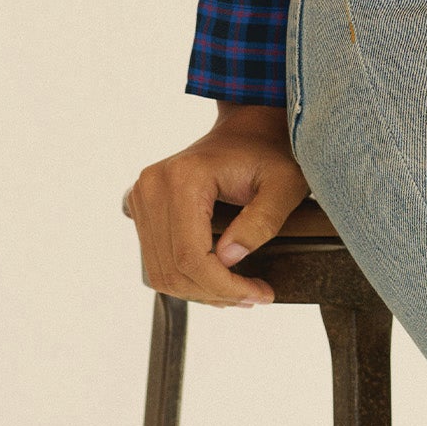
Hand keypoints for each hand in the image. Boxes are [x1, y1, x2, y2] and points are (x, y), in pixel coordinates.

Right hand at [122, 103, 310, 305]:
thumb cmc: (272, 152)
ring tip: (238, 291)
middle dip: (215, 293)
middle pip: (173, 269)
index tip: (259, 295)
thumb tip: (228, 259)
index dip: (225, 286)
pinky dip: (185, 278)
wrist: (249, 129)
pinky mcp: (141, 205)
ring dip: (199, 292)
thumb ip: (262, 220)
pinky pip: (156, 260)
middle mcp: (152, 185)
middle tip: (253, 296)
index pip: (192, 257)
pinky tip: (215, 278)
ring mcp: (141, 195)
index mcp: (184, 177)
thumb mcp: (285, 183)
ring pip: (161, 272)